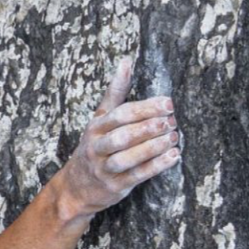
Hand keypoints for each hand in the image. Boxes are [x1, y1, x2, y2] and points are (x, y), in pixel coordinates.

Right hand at [57, 59, 177, 220]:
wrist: (75, 187)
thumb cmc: (95, 147)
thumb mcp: (99, 119)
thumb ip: (115, 92)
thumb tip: (126, 61)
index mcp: (95, 127)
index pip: (120, 115)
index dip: (145, 108)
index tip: (168, 103)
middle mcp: (97, 147)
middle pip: (122, 135)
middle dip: (148, 127)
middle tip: (171, 121)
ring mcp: (104, 168)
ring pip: (128, 157)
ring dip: (152, 147)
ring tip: (174, 138)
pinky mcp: (114, 186)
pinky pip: (136, 175)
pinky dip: (155, 166)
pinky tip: (173, 157)